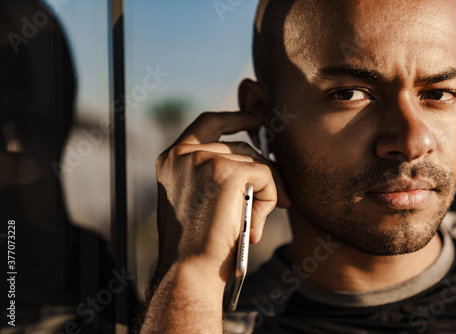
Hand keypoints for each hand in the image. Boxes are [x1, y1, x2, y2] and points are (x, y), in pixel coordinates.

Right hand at [155, 111, 290, 281]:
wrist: (189, 268)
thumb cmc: (195, 243)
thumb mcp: (197, 199)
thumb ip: (215, 176)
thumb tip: (258, 168)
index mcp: (171, 159)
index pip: (207, 123)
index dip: (234, 117)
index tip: (255, 118)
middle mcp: (183, 154)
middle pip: (238, 146)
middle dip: (260, 170)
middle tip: (277, 198)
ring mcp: (204, 159)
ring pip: (254, 163)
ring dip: (265, 190)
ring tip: (256, 222)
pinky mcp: (226, 171)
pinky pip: (264, 174)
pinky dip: (269, 196)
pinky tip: (256, 221)